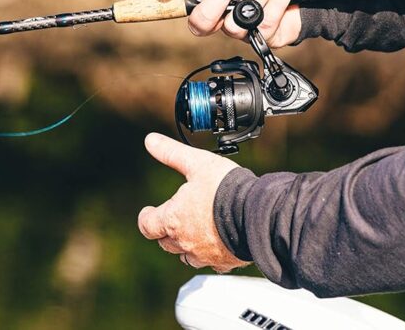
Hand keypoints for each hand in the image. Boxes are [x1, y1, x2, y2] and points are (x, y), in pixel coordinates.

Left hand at [137, 133, 249, 272]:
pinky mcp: (224, 262)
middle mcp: (185, 241)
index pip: (148, 226)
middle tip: (174, 219)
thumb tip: (150, 140)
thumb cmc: (226, 189)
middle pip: (166, 243)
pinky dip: (211, 255)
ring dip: (187, 245)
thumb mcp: (196, 163)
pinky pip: (212, 263)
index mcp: (174, 219)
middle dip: (167, 232)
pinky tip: (219, 243)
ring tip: (195, 232)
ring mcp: (205, 254)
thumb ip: (171, 153)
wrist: (257, 214)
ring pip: (187, 257)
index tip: (149, 212)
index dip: (146, 218)